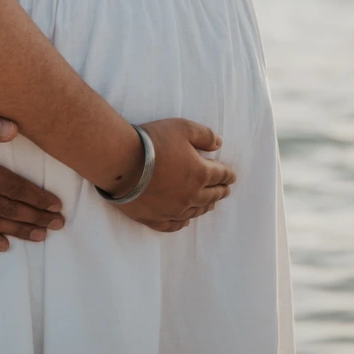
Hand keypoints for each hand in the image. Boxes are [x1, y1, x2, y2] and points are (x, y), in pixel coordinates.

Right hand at [111, 118, 234, 232]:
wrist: (122, 162)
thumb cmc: (152, 142)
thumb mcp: (182, 128)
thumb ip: (205, 135)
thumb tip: (220, 143)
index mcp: (200, 174)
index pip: (220, 175)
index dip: (227, 174)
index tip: (232, 176)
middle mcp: (191, 196)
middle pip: (211, 196)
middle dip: (220, 191)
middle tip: (225, 190)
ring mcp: (173, 210)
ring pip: (195, 212)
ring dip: (205, 207)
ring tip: (210, 205)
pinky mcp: (155, 218)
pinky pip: (174, 225)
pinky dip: (182, 223)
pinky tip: (185, 221)